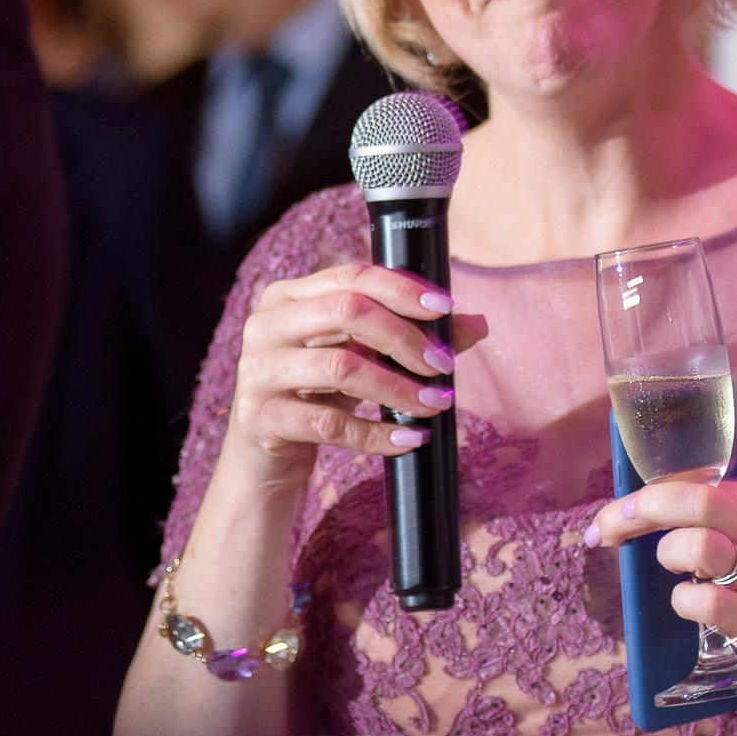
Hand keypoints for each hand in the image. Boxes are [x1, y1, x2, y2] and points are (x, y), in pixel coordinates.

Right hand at [221, 263, 490, 489]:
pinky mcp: (260, 418)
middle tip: (443, 366)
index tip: (446, 309)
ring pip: (340, 368)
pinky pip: (330, 424)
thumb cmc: (316, 396)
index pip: (353, 276)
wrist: (265, 459)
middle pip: (347, 312)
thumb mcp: (360, 360)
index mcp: (289, 296)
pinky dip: (377, 433)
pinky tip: (409, 440)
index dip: (403, 289)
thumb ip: (412, 338)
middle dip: (405, 338)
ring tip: (435, 403)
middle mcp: (266, 324)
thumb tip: (478, 323)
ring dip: (398, 387)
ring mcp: (258, 371)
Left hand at [585, 470, 736, 686]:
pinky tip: (692, 604)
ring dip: (669, 558)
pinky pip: (706, 603)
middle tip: (607, 531)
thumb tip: (704, 457)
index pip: (696, 478)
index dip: (645, 489)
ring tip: (674, 572)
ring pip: (698, 548)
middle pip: (696, 501)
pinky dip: (685, 602)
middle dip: (638, 510)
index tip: (613, 509)